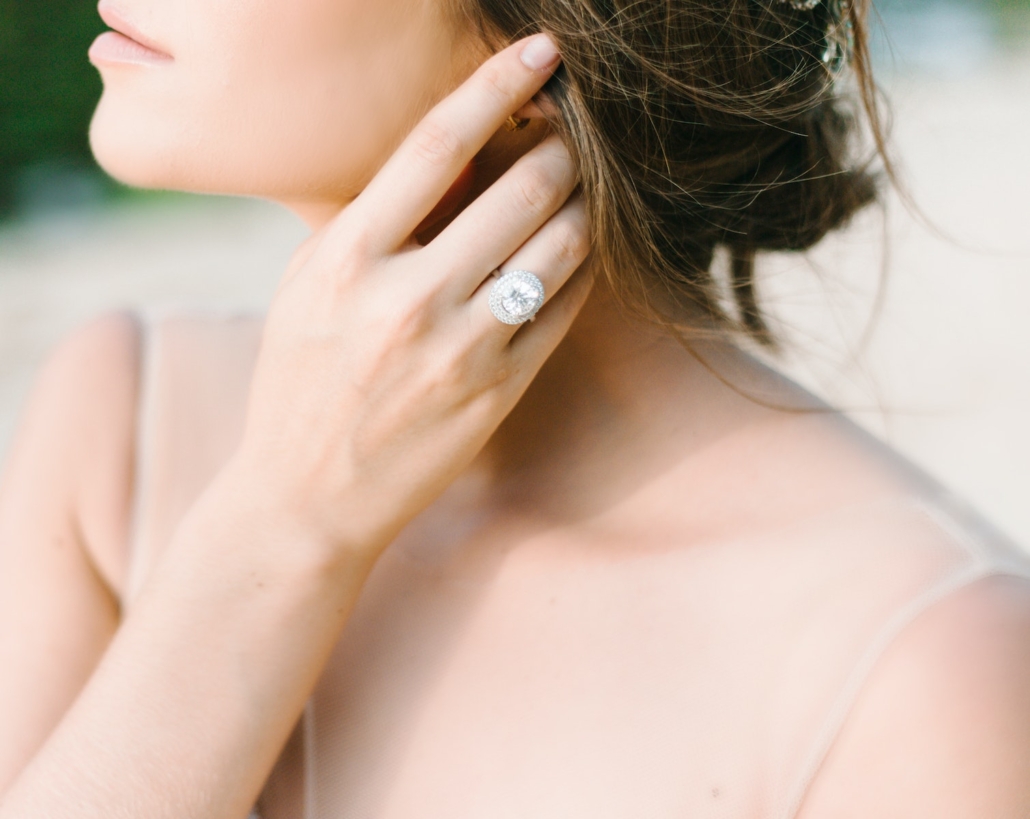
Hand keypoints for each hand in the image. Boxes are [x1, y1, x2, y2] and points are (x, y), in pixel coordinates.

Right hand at [228, 35, 591, 569]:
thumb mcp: (309, 287)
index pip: (436, 144)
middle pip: (521, 190)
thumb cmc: (301, 381)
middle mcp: (406, 299)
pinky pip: (565, 310)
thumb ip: (374, 221)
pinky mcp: (498, 391)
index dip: (497, 84)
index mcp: (345, 259)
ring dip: (584, 205)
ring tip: (582, 191)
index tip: (540, 51)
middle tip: (571, 136)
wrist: (309, 497)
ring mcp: (459, 350)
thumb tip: (455, 157)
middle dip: (562, 148)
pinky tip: (579, 250)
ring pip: (559, 248)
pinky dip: (582, 269)